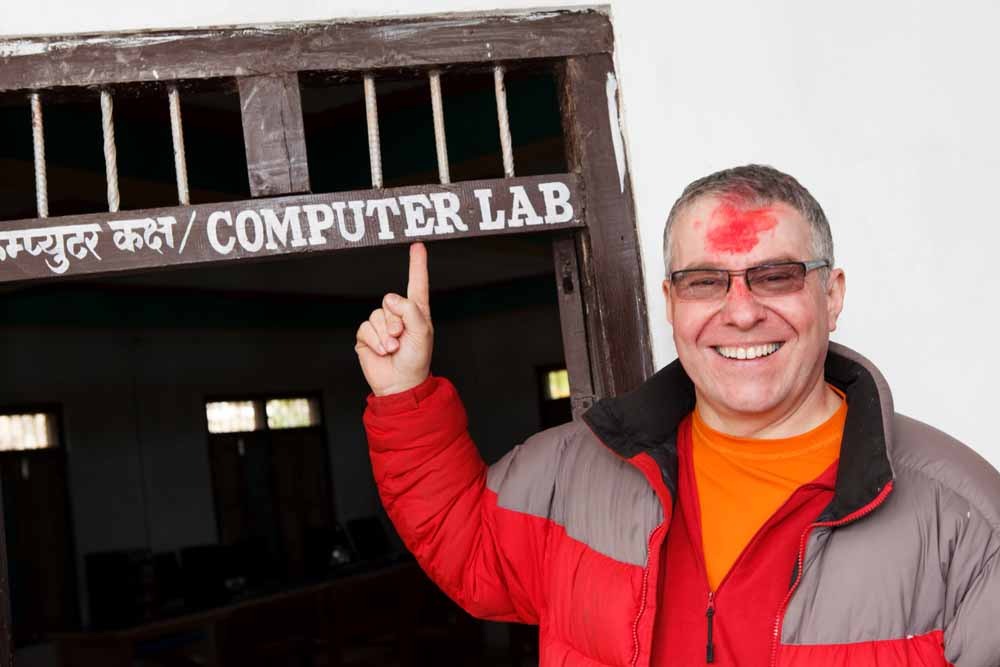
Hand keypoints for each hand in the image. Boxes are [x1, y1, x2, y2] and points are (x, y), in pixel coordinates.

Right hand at [355, 242, 433, 395]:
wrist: (400, 383)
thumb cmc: (416, 359)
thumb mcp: (422, 332)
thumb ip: (409, 310)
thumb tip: (389, 298)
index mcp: (416, 311)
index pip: (416, 283)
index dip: (417, 264)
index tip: (417, 246)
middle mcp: (398, 314)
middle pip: (390, 301)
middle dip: (396, 322)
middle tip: (402, 339)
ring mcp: (381, 324)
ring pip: (376, 315)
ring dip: (385, 334)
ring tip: (393, 348)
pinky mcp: (367, 335)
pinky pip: (365, 328)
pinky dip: (375, 341)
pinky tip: (382, 351)